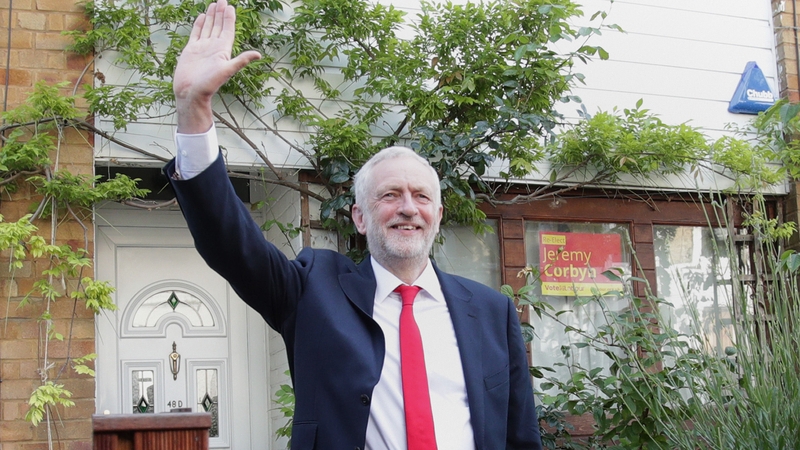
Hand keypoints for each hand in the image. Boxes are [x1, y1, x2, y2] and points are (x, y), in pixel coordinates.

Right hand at [173, 0, 260, 133]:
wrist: (191, 93)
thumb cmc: (208, 84)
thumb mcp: (227, 70)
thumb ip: (241, 61)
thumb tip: (259, 55)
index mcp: (223, 50)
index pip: (227, 30)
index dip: (229, 18)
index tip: (230, 7)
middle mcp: (213, 47)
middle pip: (219, 26)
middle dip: (221, 13)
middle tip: (222, 0)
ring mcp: (202, 48)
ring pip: (208, 28)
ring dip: (211, 17)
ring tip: (214, 4)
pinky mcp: (191, 50)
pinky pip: (196, 34)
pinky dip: (199, 25)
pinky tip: (202, 16)